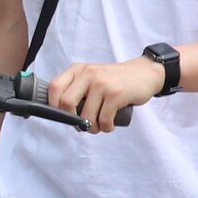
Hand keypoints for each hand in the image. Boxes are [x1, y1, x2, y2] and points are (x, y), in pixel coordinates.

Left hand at [46, 55, 163, 131]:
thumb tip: (61, 114)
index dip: (53, 106)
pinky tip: (110, 124)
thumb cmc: (115, 80)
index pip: (54, 87)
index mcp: (78, 70)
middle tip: (82, 125)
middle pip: (66, 104)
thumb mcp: (92, 77)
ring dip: (92, 128)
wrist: (144, 73)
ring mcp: (102, 83)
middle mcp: (88, 74)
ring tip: (99, 126)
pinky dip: (106, 128)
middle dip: (73, 121)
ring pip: (86, 116)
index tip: (62, 116)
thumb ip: (76, 90)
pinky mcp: (116, 94)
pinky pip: (103, 120)